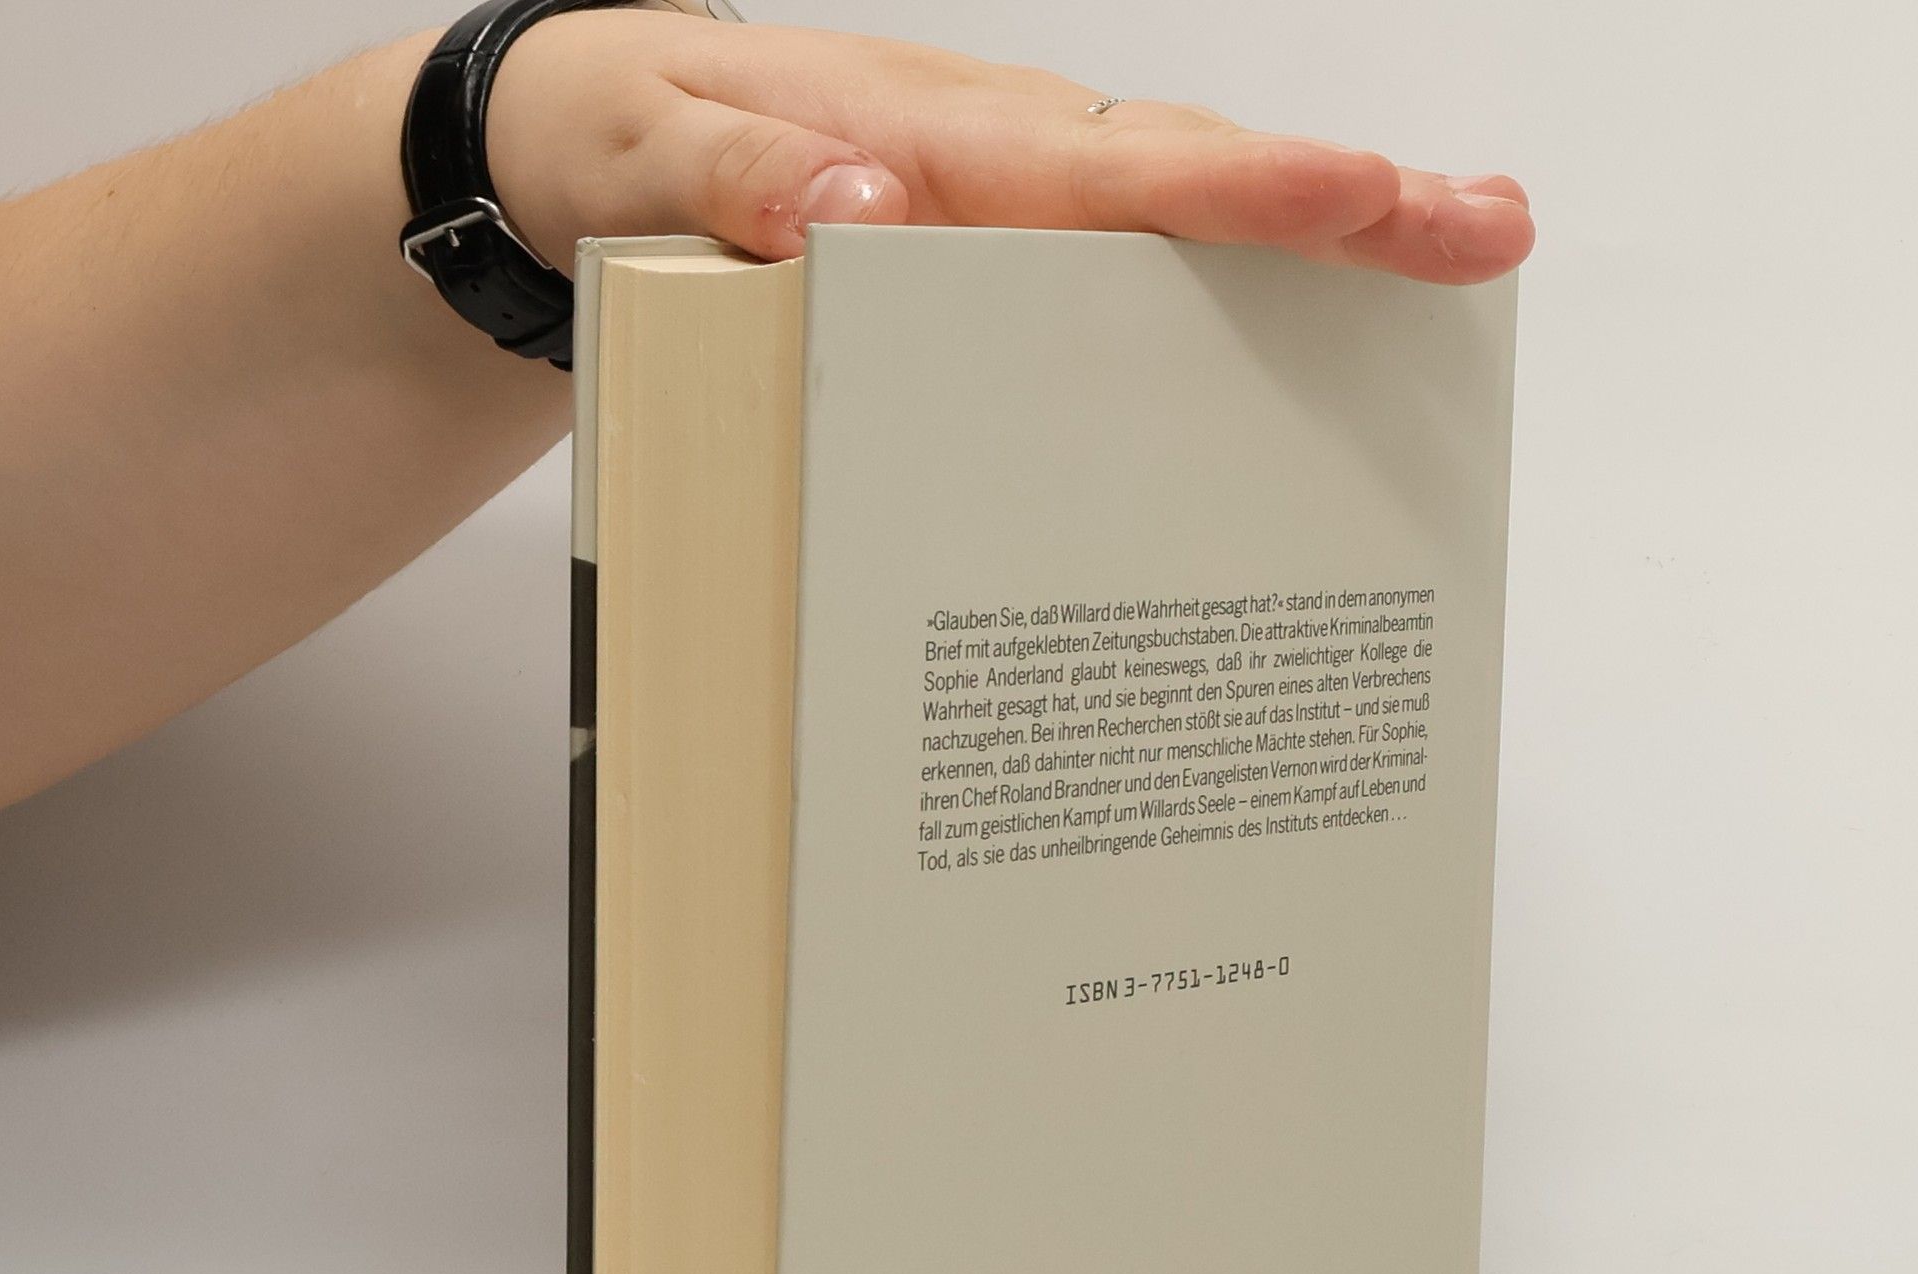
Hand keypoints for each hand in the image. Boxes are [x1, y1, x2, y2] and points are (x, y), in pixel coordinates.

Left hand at [488, 16, 1531, 283]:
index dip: (1237, 191)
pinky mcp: (1004, 244)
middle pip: (1193, 181)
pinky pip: (1133, 262)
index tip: (1357, 197)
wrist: (597, 138)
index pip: (1107, 172)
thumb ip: (741, 185)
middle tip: (1485, 230)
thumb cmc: (631, 141)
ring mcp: (1013, 198)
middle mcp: (999, 160)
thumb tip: (865, 212)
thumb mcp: (647, 160)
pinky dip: (1235, 280)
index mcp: (931, 144)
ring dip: (1323, 243)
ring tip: (1457, 257)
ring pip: (1185, 216)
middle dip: (1346, 209)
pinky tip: (1308, 327)